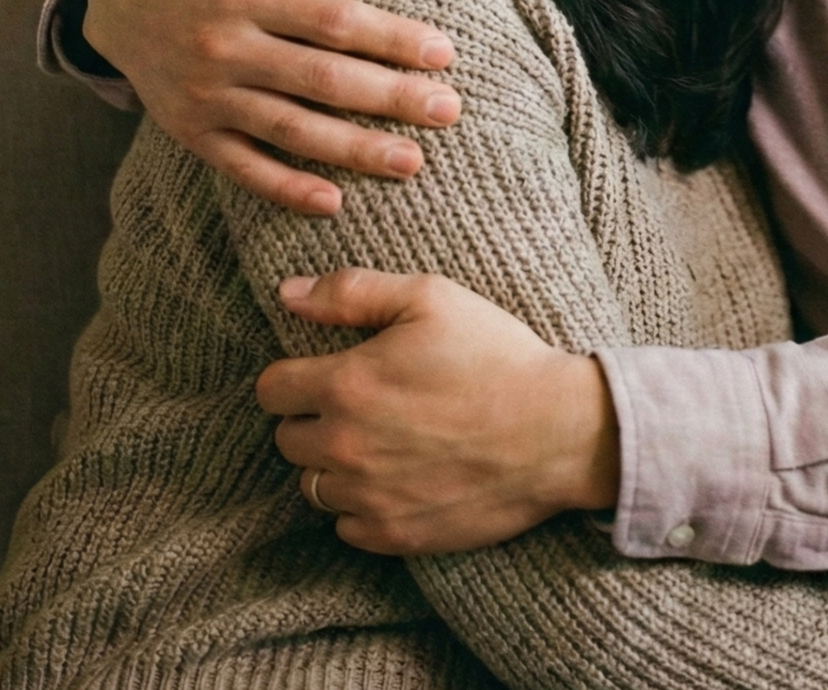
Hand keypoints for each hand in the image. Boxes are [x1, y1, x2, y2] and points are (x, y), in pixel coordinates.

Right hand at [83, 0, 462, 214]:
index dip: (390, 37)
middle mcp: (224, 47)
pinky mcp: (192, 132)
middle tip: (450, 111)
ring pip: (290, 130)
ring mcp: (206, 95)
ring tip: (412, 161)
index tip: (443, 52)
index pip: (331, 20)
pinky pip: (243, 168)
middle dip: (390, 98)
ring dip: (354, 150)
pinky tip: (334, 202)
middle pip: (321, 79)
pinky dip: (285, 189)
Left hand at [257, 268, 620, 554]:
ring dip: (334, 464)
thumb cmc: (495, 355)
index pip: (271, 390)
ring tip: (382, 441)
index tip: (324, 371)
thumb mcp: (431, 298)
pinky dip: (361, 504)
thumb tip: (287, 294)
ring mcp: (366, 498)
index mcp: (345, 386)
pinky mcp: (393, 534)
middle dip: (313, 419)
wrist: (555, 430)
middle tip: (362, 403)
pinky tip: (398, 477)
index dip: (293, 375)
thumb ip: (352, 292)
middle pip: (287, 440)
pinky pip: (345, 526)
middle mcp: (343, 448)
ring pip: (313, 486)